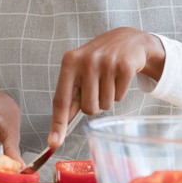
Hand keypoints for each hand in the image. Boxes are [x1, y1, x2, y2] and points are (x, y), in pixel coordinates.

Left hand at [49, 28, 165, 146]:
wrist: (128, 40)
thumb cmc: (99, 60)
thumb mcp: (80, 71)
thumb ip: (70, 96)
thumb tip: (59, 128)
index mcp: (70, 62)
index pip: (61, 99)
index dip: (58, 123)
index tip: (54, 142)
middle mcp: (86, 61)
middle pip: (88, 108)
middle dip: (94, 105)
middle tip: (98, 88)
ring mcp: (106, 63)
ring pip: (105, 104)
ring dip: (108, 98)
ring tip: (109, 80)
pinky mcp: (125, 66)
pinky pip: (120, 97)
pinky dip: (120, 92)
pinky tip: (119, 77)